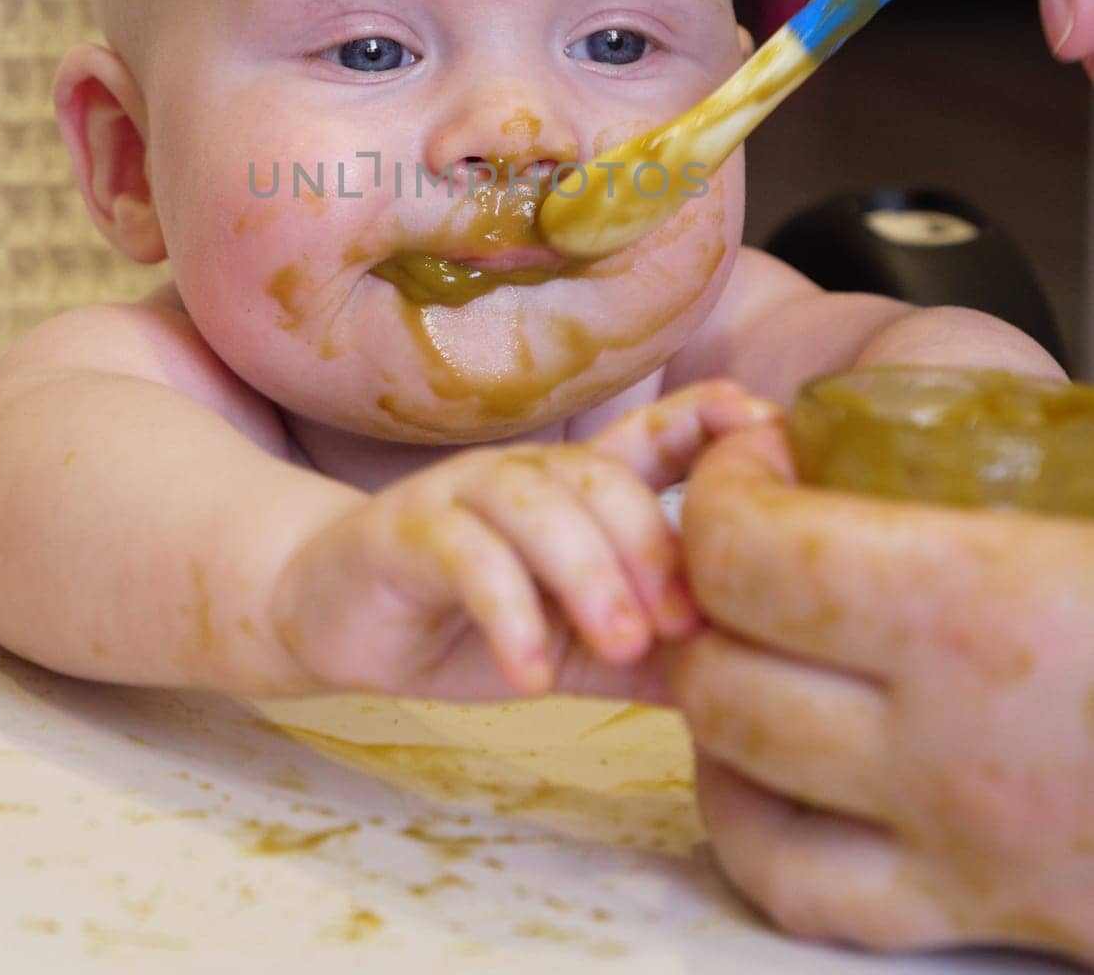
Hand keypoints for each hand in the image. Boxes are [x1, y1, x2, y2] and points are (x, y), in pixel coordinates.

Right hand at [268, 379, 776, 702]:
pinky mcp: (403, 530)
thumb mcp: (577, 647)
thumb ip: (653, 655)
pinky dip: (506, 609)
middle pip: (601, 479)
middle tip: (681, 628)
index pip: (650, 439)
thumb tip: (756, 684)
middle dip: (648, 547)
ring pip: (535, 505)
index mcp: (575, 492)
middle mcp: (524, 475)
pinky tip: (529, 672)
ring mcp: (459, 494)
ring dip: (586, 574)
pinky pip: (463, 553)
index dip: (708, 419)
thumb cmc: (466, 623)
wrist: (334, 621)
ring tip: (619, 646)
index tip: (769, 422)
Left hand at [669, 421, 1093, 964]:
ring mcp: (963, 847)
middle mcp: (952, 744)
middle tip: (746, 532)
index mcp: (991, 609)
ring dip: (710, 696)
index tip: (762, 455)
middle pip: (724, 668)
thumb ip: (1044, 446)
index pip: (752, 556)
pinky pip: (804, 890)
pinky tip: (772, 757)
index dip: (723, 491)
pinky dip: (753, 819)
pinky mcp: (989, 917)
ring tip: (744, 631)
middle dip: (701, 585)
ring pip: (739, 782)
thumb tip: (963, 390)